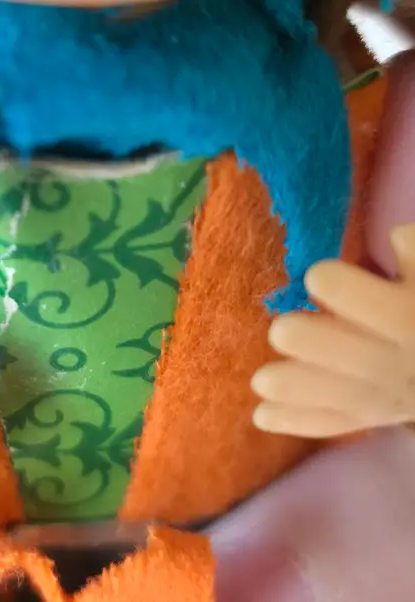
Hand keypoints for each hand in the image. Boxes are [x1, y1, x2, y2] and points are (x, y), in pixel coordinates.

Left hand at [251, 224, 414, 437]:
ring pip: (347, 398)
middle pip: (364, 361)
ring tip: (259, 383)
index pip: (391, 312)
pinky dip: (300, 422)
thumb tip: (398, 236)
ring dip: (301, 392)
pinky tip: (260, 417)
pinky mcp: (373, 412)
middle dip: (319, 348)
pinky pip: (338, 421)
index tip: (314, 275)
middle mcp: (405, 362)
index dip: (354, 295)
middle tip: (279, 333)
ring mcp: (389, 394)